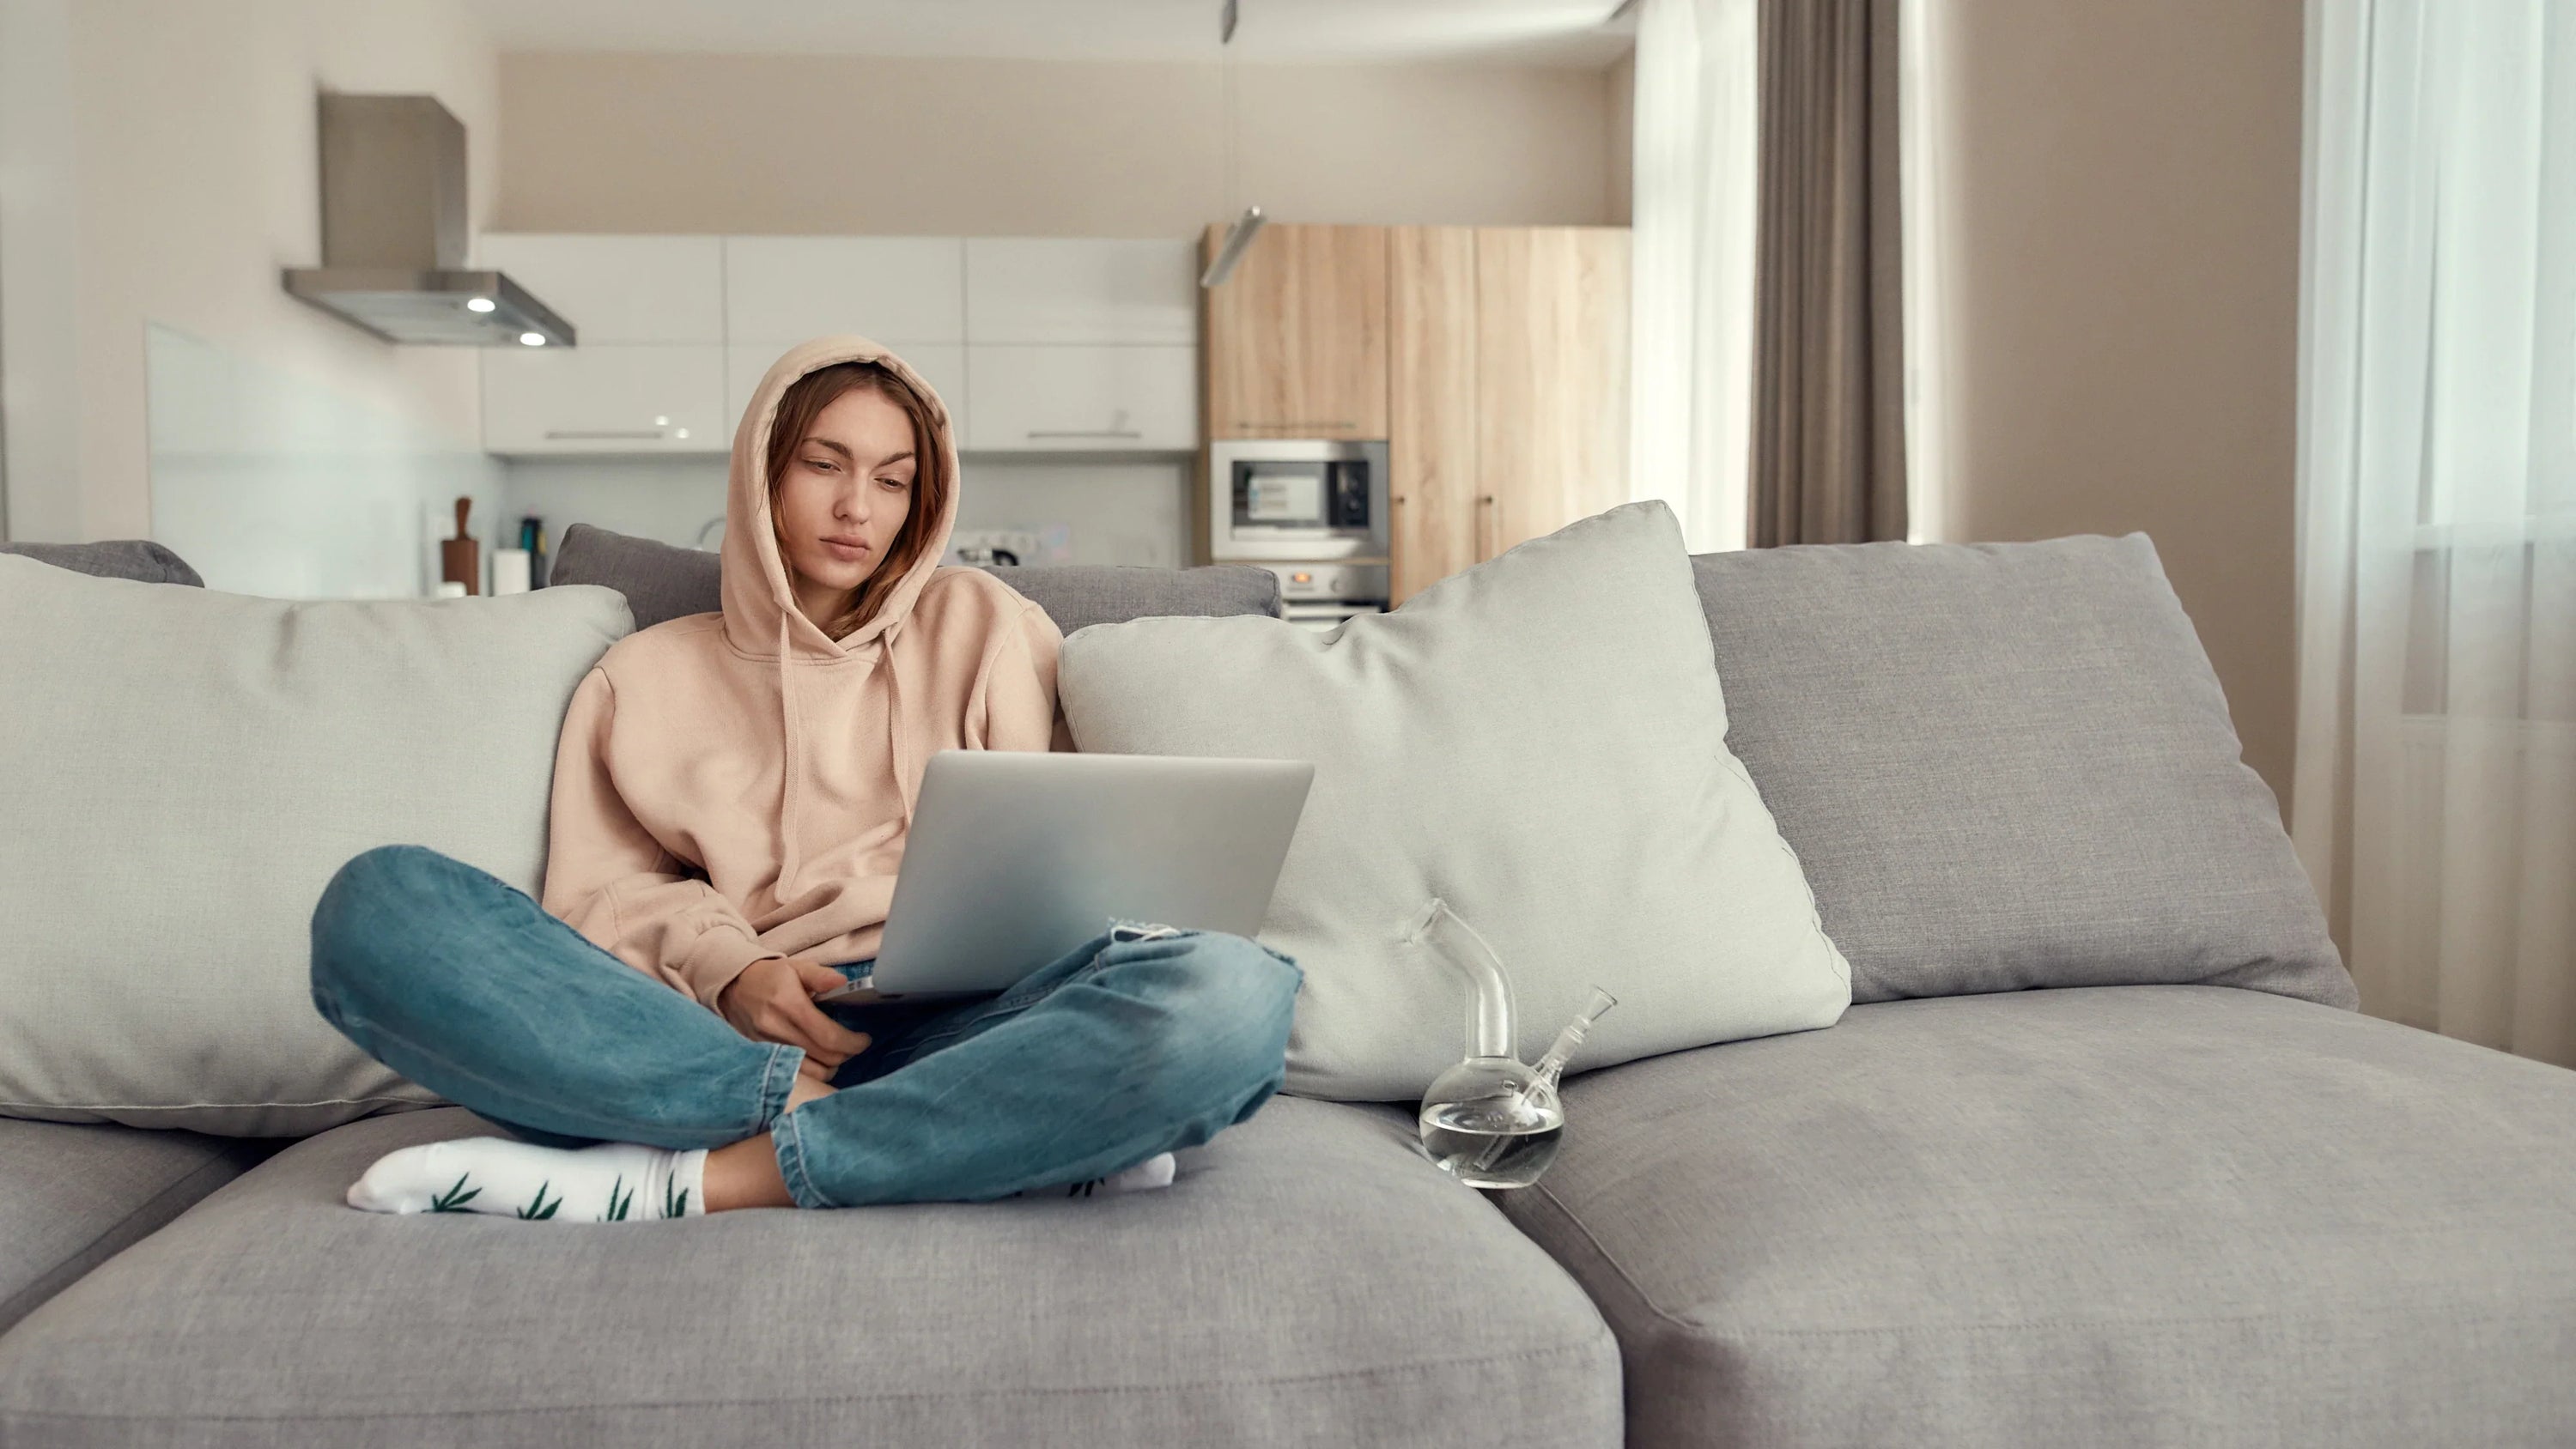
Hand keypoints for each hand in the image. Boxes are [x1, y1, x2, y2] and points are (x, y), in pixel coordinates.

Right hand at [718, 956, 871, 1076]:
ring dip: (831, 1066)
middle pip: (824, 1058)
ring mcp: (768, 1048)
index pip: (829, 1038)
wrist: (730, 986)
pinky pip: (794, 1073)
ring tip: (837, 1052)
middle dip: (846, 1054)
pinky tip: (818, 1059)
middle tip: (854, 1044)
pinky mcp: (761, 1056)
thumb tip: (843, 982)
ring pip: (811, 1072)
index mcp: (790, 1007)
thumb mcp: (795, 967)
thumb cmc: (768, 975)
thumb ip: (820, 976)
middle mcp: (778, 1031)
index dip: (853, 1043)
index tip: (864, 1039)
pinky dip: (812, 1070)